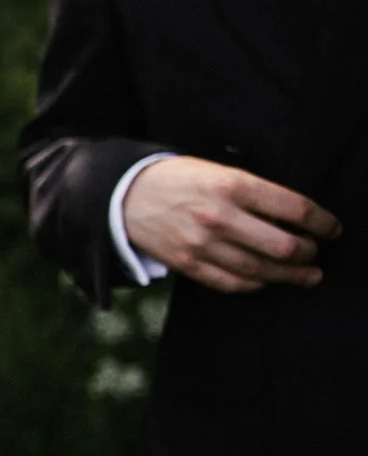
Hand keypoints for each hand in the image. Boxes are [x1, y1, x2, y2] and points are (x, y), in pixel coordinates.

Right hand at [123, 156, 340, 293]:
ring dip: (290, 275)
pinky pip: (231, 283)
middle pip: (283, 246)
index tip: (332, 228)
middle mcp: (219, 216)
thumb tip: (293, 220)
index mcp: (232, 185)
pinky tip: (267, 280)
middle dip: (309, 252)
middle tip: (316, 253)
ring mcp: (201, 244)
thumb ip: (255, 193)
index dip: (322, 222)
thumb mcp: (219, 171)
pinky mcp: (186, 264)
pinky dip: (255, 284)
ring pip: (260, 270)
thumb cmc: (179, 179)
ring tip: (306, 275)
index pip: (294, 209)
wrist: (124, 194)